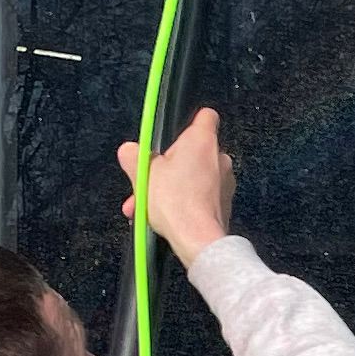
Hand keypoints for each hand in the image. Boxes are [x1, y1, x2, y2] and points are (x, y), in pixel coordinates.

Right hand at [117, 107, 237, 271]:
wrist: (198, 239)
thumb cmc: (175, 202)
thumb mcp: (143, 174)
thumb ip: (134, 157)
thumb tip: (129, 150)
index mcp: (202, 140)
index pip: (205, 116)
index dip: (188, 123)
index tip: (174, 135)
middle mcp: (220, 157)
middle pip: (192, 152)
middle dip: (168, 166)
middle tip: (148, 181)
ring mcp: (225, 181)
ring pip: (194, 177)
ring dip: (171, 188)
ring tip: (147, 206)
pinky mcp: (225, 203)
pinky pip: (201, 196)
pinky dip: (184, 203)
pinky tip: (164, 217)